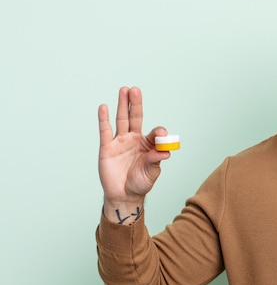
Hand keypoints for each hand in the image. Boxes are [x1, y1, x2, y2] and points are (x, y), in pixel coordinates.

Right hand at [98, 86, 169, 223]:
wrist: (124, 195)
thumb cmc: (140, 183)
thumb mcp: (151, 173)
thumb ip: (155, 161)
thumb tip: (165, 151)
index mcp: (148, 145)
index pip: (154, 133)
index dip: (158, 131)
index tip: (160, 132)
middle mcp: (134, 140)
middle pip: (135, 118)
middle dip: (135, 104)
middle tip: (135, 90)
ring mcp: (120, 142)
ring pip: (121, 120)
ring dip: (122, 105)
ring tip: (124, 90)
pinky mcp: (107, 147)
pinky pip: (105, 131)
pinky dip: (104, 119)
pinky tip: (104, 107)